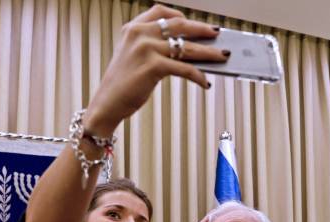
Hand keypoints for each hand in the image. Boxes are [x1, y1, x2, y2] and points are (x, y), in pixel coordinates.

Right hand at [83, 4, 228, 136]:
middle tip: (217, 34)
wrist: (107, 103)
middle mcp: (139, 34)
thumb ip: (152, 46)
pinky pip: (185, 69)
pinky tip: (204, 81)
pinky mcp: (153, 66)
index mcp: (133, 28)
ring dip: (209, 52)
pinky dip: (198, 75)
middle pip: (180, 26)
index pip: (161, 11)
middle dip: (202, 30)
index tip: (193, 22)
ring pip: (187, 48)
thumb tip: (187, 49)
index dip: (180, 15)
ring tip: (222, 56)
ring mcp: (146, 49)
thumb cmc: (121, 84)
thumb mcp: (132, 56)